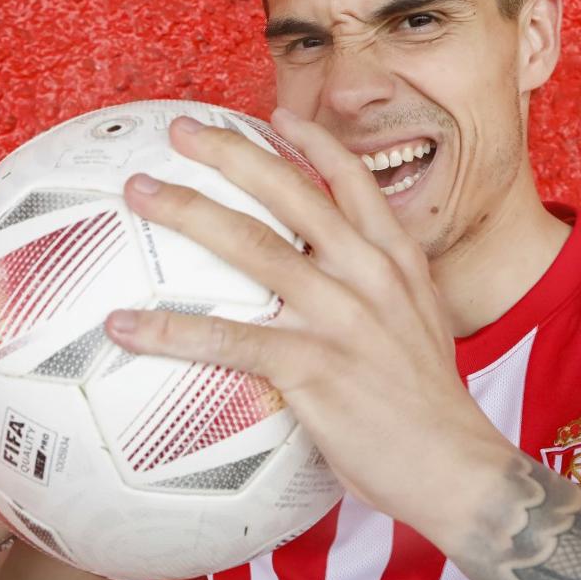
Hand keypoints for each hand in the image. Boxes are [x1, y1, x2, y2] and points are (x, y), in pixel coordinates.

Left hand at [104, 109, 513, 542]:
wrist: (456, 465)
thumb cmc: (428, 402)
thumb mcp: (421, 323)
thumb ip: (382, 290)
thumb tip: (337, 278)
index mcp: (397, 258)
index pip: (352, 179)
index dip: (310, 141)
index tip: (274, 114)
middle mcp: (369, 273)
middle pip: (290, 192)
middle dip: (230, 152)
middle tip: (181, 130)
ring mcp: (340, 316)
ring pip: (252, 246)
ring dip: (188, 212)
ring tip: (139, 191)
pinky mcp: (312, 366)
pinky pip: (227, 340)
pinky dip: (170, 331)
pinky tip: (124, 326)